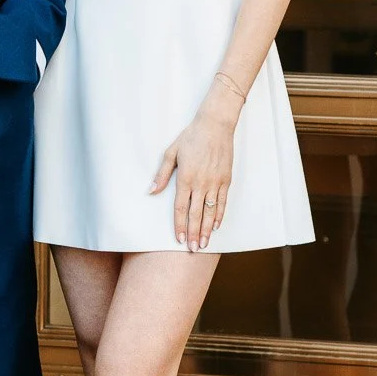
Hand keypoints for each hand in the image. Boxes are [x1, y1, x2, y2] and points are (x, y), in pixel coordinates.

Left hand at [150, 103, 235, 251]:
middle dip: (193, 234)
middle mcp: (201, 183)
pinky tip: (216, 226)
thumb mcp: (171, 153)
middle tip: (192, 249)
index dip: (179, 225)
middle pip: (196, 214)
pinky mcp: (226, 180)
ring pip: (210, 212)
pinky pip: (223, 202)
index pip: (181, 208)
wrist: (215, 126)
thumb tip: (150, 191)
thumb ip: (161, 174)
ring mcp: (215, 183)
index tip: (178, 239)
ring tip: (204, 244)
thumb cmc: (191, 137)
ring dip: (207, 230)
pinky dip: (219, 216)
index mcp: (186, 178)